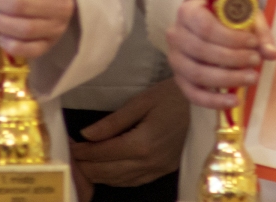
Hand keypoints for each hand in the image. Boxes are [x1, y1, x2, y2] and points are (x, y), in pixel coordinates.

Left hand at [69, 79, 189, 189]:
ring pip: (121, 180)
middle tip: (70, 158)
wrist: (208, 103)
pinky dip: (118, 179)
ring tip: (83, 165)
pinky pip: (136, 180)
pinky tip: (108, 172)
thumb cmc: (175, 95)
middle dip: (86, 166)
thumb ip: (114, 122)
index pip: (103, 153)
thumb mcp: (143, 101)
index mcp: (142, 143)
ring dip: (99, 175)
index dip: (82, 152)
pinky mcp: (165, 170)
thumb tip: (86, 134)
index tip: (67, 146)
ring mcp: (159, 169)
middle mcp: (149, 162)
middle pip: (109, 171)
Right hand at [165, 0, 275, 110]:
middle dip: (232, 59)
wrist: (204, 21)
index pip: (205, 27)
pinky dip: (214, 100)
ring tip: (252, 78)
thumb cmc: (223, 15)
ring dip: (227, 79)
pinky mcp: (179, 78)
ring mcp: (175, 58)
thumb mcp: (242, 14)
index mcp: (187, 12)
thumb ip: (257, 31)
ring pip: (197, 73)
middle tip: (256, 61)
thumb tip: (272, 54)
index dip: (231, 38)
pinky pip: (193, 94)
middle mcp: (175, 35)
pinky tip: (234, 100)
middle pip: (201, 50)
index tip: (253, 42)